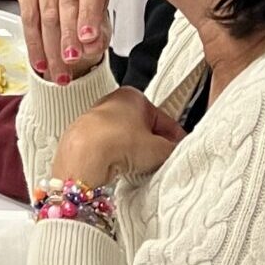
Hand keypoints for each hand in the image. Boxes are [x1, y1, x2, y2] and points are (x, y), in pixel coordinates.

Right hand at [17, 0, 113, 84]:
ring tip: (58, 69)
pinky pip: (28, 17)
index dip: (89, 16)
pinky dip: (34, 43)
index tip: (88, 39)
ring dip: (51, 46)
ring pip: (47, 13)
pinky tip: (40, 60)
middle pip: (67, 2)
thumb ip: (99, 36)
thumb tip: (90, 46)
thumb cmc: (89, 9)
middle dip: (68, 36)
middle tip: (71, 60)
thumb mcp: (101, 23)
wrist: (70, 5)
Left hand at [52, 89, 184, 187]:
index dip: (175, 138)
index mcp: (133, 96)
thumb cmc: (117, 141)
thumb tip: (177, 152)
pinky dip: (118, 158)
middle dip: (154, 146)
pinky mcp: (85, 138)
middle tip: (162, 162)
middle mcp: (112, 103)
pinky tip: (122, 168)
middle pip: (144, 129)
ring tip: (140, 166)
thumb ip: (173, 150)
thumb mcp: (159, 149)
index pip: (163, 119)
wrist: (83, 155)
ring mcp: (97, 120)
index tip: (181, 151)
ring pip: (126, 139)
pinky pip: (110, 149)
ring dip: (135, 153)